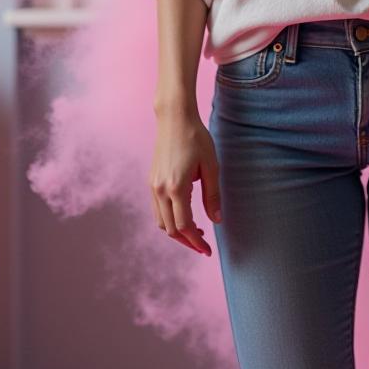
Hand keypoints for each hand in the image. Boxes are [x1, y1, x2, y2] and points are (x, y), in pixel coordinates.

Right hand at [149, 109, 221, 256]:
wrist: (174, 118)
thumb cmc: (196, 139)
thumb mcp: (211, 167)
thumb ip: (212, 196)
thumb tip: (216, 221)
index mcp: (176, 187)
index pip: (184, 226)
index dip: (196, 242)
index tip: (208, 250)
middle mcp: (160, 190)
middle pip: (170, 229)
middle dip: (187, 241)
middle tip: (204, 246)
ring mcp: (153, 186)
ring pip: (161, 222)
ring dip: (177, 232)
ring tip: (196, 232)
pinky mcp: (151, 181)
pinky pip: (158, 210)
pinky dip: (170, 220)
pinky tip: (185, 216)